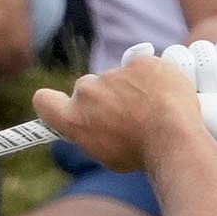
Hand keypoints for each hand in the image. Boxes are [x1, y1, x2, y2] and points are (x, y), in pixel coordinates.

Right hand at [33, 46, 204, 172]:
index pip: (44, 101)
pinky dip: (152, 77)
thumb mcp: (107, 154)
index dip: (52, 102)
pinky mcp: (138, 61)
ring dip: (131, 88)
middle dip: (104, 97)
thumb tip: (98, 125)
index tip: (67, 106)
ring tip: (153, 110)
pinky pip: (142, 66)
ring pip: (119, 77)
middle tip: (127, 115)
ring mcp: (113, 74)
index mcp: (73, 118)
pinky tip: (165, 96)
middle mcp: (87, 92)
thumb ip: (93, 132)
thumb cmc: (142, 154)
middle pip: (88, 88)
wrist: (173, 139)